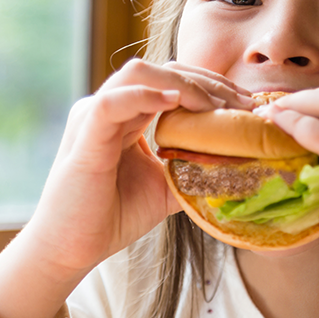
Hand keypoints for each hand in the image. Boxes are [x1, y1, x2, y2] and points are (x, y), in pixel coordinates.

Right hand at [0, 60, 253, 317]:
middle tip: (241, 103)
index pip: (171, 79)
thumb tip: (238, 163)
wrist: (72, 249)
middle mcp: (109, 106)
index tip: (246, 102)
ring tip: (214, 106)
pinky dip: (144, 95)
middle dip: (205, 81)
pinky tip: (173, 101)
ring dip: (182, 84)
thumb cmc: (113, 215)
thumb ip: (194, 168)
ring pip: (138, 73)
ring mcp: (93, 116)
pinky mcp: (84, 137)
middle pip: (161, 68)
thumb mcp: (167, 187)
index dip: (210, 84)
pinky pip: (111, 102)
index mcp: (128, 113)